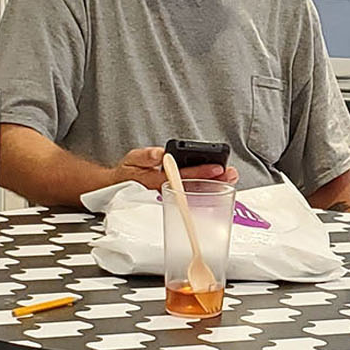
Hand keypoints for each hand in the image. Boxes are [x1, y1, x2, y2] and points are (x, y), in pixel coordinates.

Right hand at [116, 146, 237, 190]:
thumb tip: (160, 153)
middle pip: (194, 186)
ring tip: (229, 177)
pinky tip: (218, 184)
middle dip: (215, 180)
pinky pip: (191, 194)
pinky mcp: (173, 196)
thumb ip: (146, 156)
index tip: (218, 168)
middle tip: (231, 173)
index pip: (183, 176)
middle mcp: (168, 190)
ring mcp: (171, 195)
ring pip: (195, 191)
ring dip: (213, 184)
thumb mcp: (132, 160)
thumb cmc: (128, 173)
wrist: (118, 187)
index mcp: (157, 180)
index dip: (201, 172)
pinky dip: (206, 190)